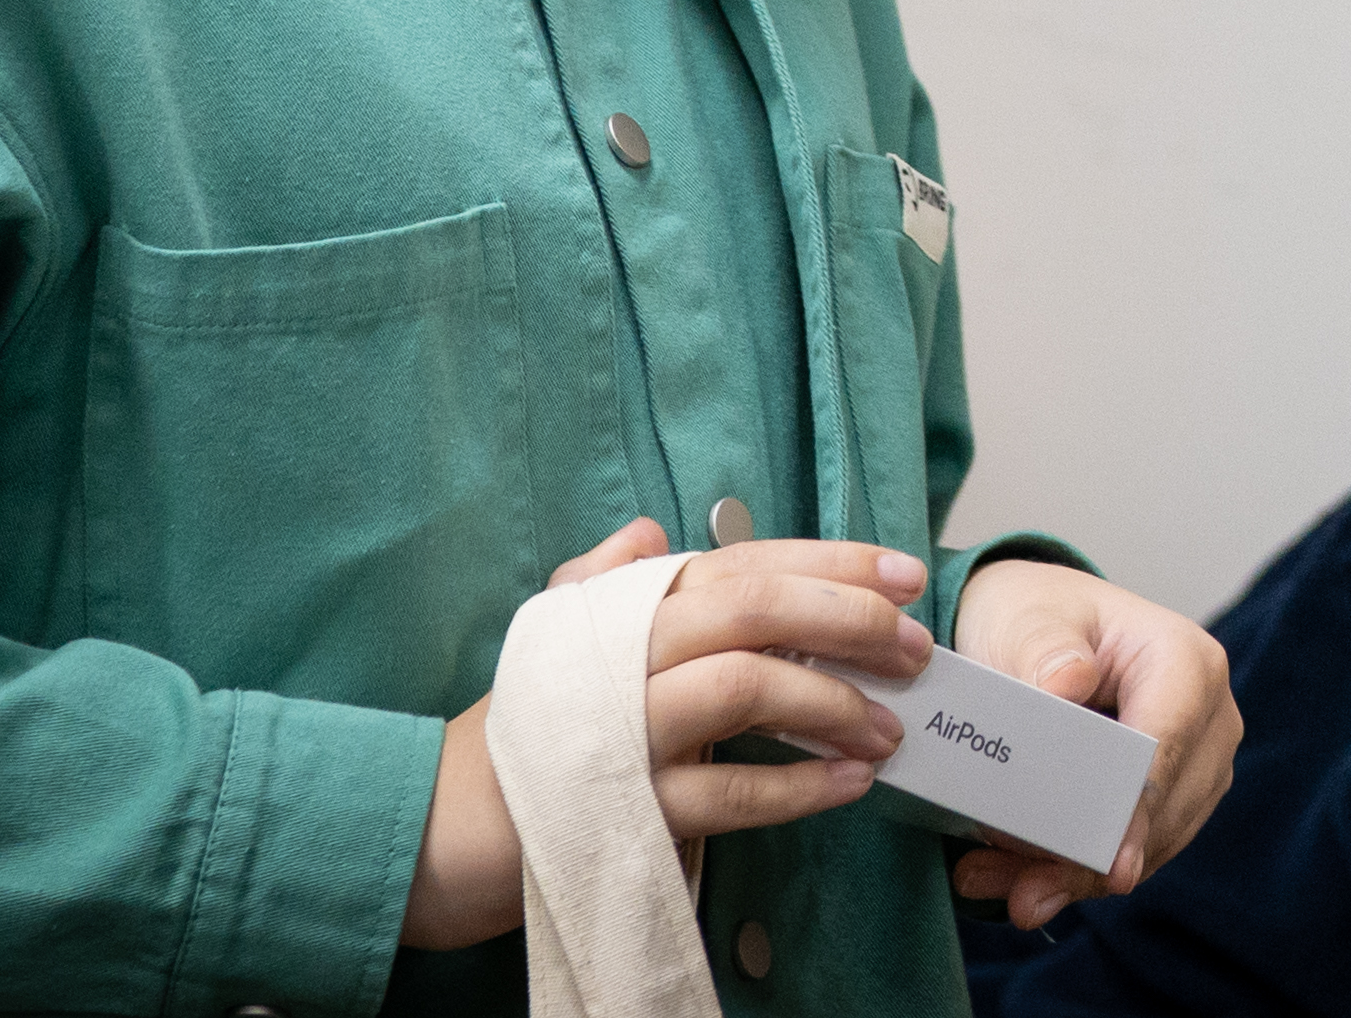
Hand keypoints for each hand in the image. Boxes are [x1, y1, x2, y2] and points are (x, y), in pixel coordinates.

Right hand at [400, 519, 934, 950]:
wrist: (436, 824)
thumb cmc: (522, 728)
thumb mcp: (558, 637)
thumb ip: (610, 578)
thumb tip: (653, 527)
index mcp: (623, 605)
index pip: (742, 562)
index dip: (831, 561)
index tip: (905, 572)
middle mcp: (623, 653)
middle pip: (752, 609)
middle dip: (847, 618)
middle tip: (915, 645)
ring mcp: (620, 729)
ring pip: (742, 688)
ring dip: (829, 704)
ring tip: (888, 727)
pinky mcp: (618, 806)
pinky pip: (722, 790)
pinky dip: (793, 787)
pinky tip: (844, 785)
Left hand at [940, 559, 1243, 929]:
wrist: (1032, 634)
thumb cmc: (1035, 619)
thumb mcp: (1025, 619)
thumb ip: (1044, 649)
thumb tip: (1069, 684)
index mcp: (1185, 660)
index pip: (1170, 742)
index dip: (1138, 807)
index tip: (1112, 865)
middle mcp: (1208, 717)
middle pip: (1163, 809)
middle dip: (1093, 858)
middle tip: (1024, 897)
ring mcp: (1197, 765)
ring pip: (1148, 844)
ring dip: (1076, 876)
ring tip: (1008, 893)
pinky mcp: (1170, 804)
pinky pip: (1130, 853)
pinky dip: (1075, 874)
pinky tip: (1020, 884)